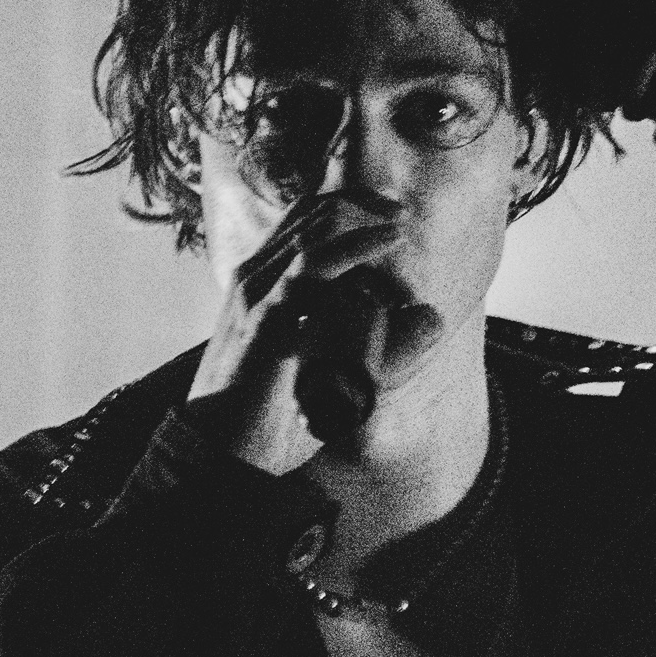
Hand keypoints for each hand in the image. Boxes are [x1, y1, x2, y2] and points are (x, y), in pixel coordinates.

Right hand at [180, 190, 403, 475]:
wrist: (222, 453)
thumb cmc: (267, 417)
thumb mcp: (326, 369)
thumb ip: (374, 342)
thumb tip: (433, 317)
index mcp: (260, 282)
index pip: (302, 219)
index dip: (348, 206)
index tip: (392, 215)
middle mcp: (255, 278)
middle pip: (310, 212)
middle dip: (361, 203)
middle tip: (403, 211)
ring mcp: (257, 294)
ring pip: (312, 231)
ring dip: (363, 219)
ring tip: (401, 222)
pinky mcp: (266, 317)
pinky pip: (312, 267)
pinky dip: (355, 248)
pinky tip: (386, 243)